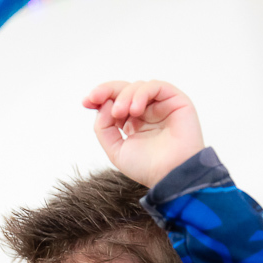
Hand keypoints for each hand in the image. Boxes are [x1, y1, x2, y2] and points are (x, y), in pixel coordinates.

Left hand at [83, 80, 203, 187]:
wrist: (171, 175)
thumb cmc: (148, 167)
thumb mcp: (115, 149)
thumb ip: (104, 128)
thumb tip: (103, 104)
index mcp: (133, 124)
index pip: (115, 102)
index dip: (100, 98)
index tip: (86, 102)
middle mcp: (147, 113)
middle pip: (124, 90)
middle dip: (107, 91)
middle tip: (95, 99)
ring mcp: (161, 106)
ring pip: (138, 87)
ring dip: (124, 96)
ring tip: (120, 113)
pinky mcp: (176, 100)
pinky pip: (156, 86)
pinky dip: (142, 93)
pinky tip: (135, 109)